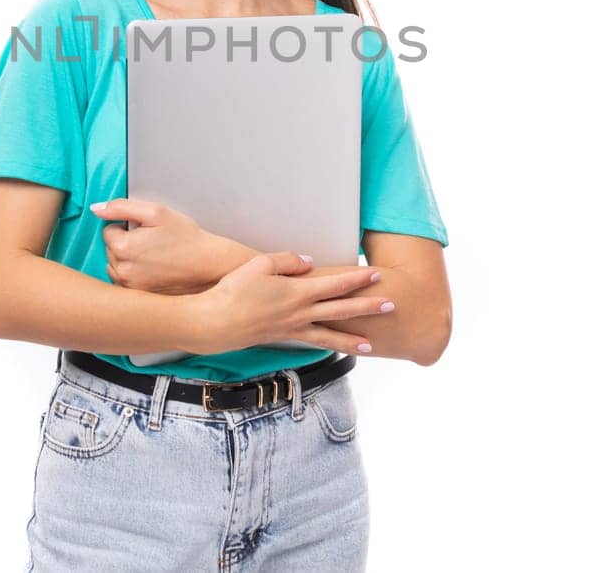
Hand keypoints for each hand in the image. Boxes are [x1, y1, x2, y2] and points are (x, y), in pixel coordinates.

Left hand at [92, 198, 237, 295]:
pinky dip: (134, 277)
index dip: (128, 227)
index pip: (108, 231)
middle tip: (152, 243)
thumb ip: (122, 207)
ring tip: (153, 258)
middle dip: (126, 244)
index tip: (146, 231)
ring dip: (127, 261)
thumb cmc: (186, 238)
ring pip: (115, 268)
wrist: (209, 267)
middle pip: (110, 250)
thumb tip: (96, 209)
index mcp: (122, 247)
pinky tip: (153, 272)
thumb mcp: (156, 212)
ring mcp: (129, 288)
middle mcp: (121, 271)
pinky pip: (124, 284)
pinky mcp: (138, 299)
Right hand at [182, 251, 390, 356]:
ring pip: (329, 335)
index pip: (336, 285)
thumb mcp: (259, 264)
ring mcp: (292, 329)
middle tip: (390, 305)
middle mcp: (300, 314)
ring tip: (372, 345)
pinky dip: (328, 344)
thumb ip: (288, 261)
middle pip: (341, 311)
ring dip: (352, 338)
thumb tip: (310, 263)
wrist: (214, 323)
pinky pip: (312, 341)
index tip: (376, 275)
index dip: (357, 279)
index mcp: (297, 293)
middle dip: (367, 307)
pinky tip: (334, 345)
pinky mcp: (282, 337)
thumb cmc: (233, 291)